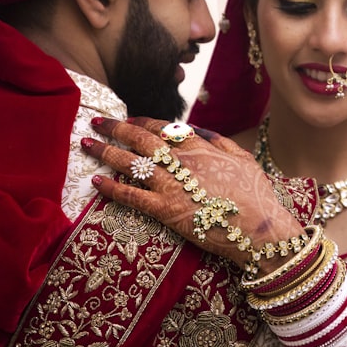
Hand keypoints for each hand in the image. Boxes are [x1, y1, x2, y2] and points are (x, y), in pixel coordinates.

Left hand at [83, 117, 305, 274]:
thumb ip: (220, 142)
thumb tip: (200, 130)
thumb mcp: (244, 159)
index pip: (164, 127)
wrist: (259, 228)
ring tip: (87, 144)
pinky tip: (96, 182)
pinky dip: (112, 188)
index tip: (128, 118)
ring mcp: (171, 185)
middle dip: (116, 128)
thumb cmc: (256, 196)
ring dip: (106, 151)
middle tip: (97, 122)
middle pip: (141, 139)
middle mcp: (181, 161)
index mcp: (200, 147)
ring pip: (131, 163)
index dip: (143, 121)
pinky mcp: (165, 210)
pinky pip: (132, 196)